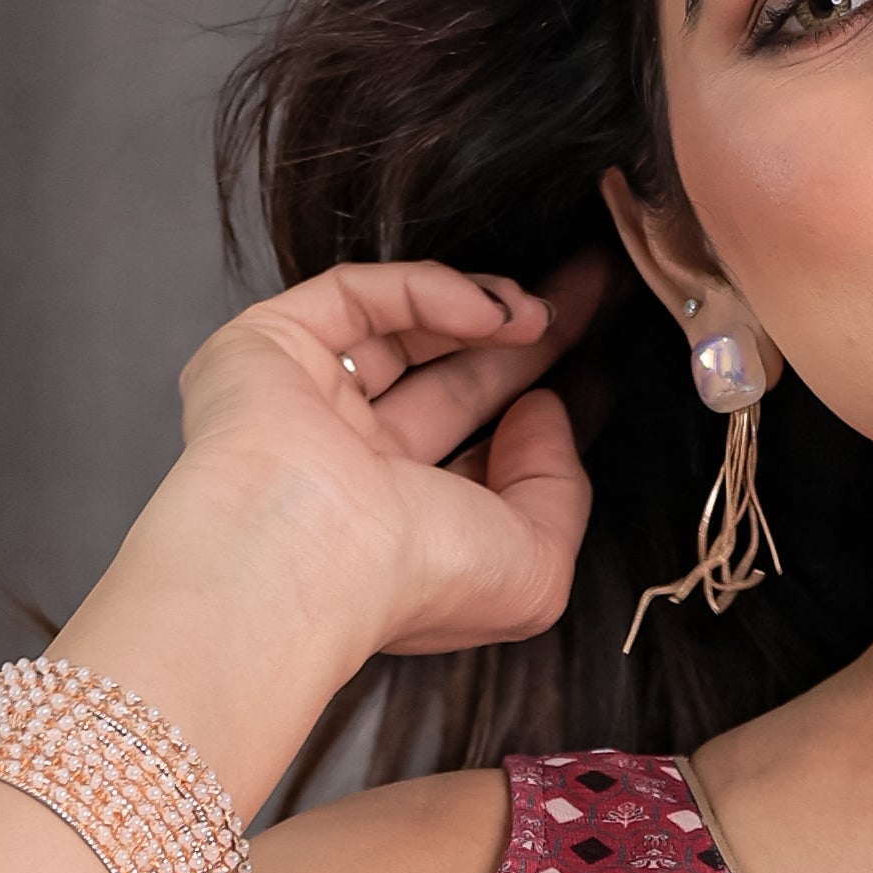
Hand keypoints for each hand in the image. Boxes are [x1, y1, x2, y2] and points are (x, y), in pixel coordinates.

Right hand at [54, 249, 602, 799]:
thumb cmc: (414, 582)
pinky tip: (492, 309)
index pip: (480, 451)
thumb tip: (547, 410)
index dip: (542, 411)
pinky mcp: (272, 346)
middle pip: (454, 381)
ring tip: (545, 311)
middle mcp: (353, 466)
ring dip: (487, 310)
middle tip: (594, 297)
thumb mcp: (535, 564)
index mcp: (405, 527)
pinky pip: (358, 294)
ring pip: (407, 330)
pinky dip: (430, 290)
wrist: (306, 556)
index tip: (599, 372)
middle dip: (528, 341)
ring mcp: (309, 402)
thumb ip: (560, 487)